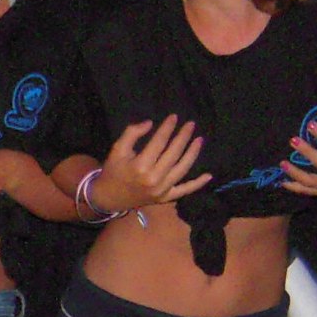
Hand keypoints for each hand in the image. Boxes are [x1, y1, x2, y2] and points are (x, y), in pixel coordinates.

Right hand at [94, 115, 210, 212]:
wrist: (108, 198)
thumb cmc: (112, 171)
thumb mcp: (117, 149)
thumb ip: (132, 133)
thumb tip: (150, 123)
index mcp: (140, 166)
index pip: (159, 142)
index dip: (168, 128)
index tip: (174, 117)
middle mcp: (154, 179)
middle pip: (173, 153)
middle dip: (183, 137)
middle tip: (190, 124)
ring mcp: (161, 190)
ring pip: (182, 169)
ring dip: (192, 153)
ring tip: (199, 140)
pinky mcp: (164, 198)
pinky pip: (184, 191)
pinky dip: (197, 184)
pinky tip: (208, 176)